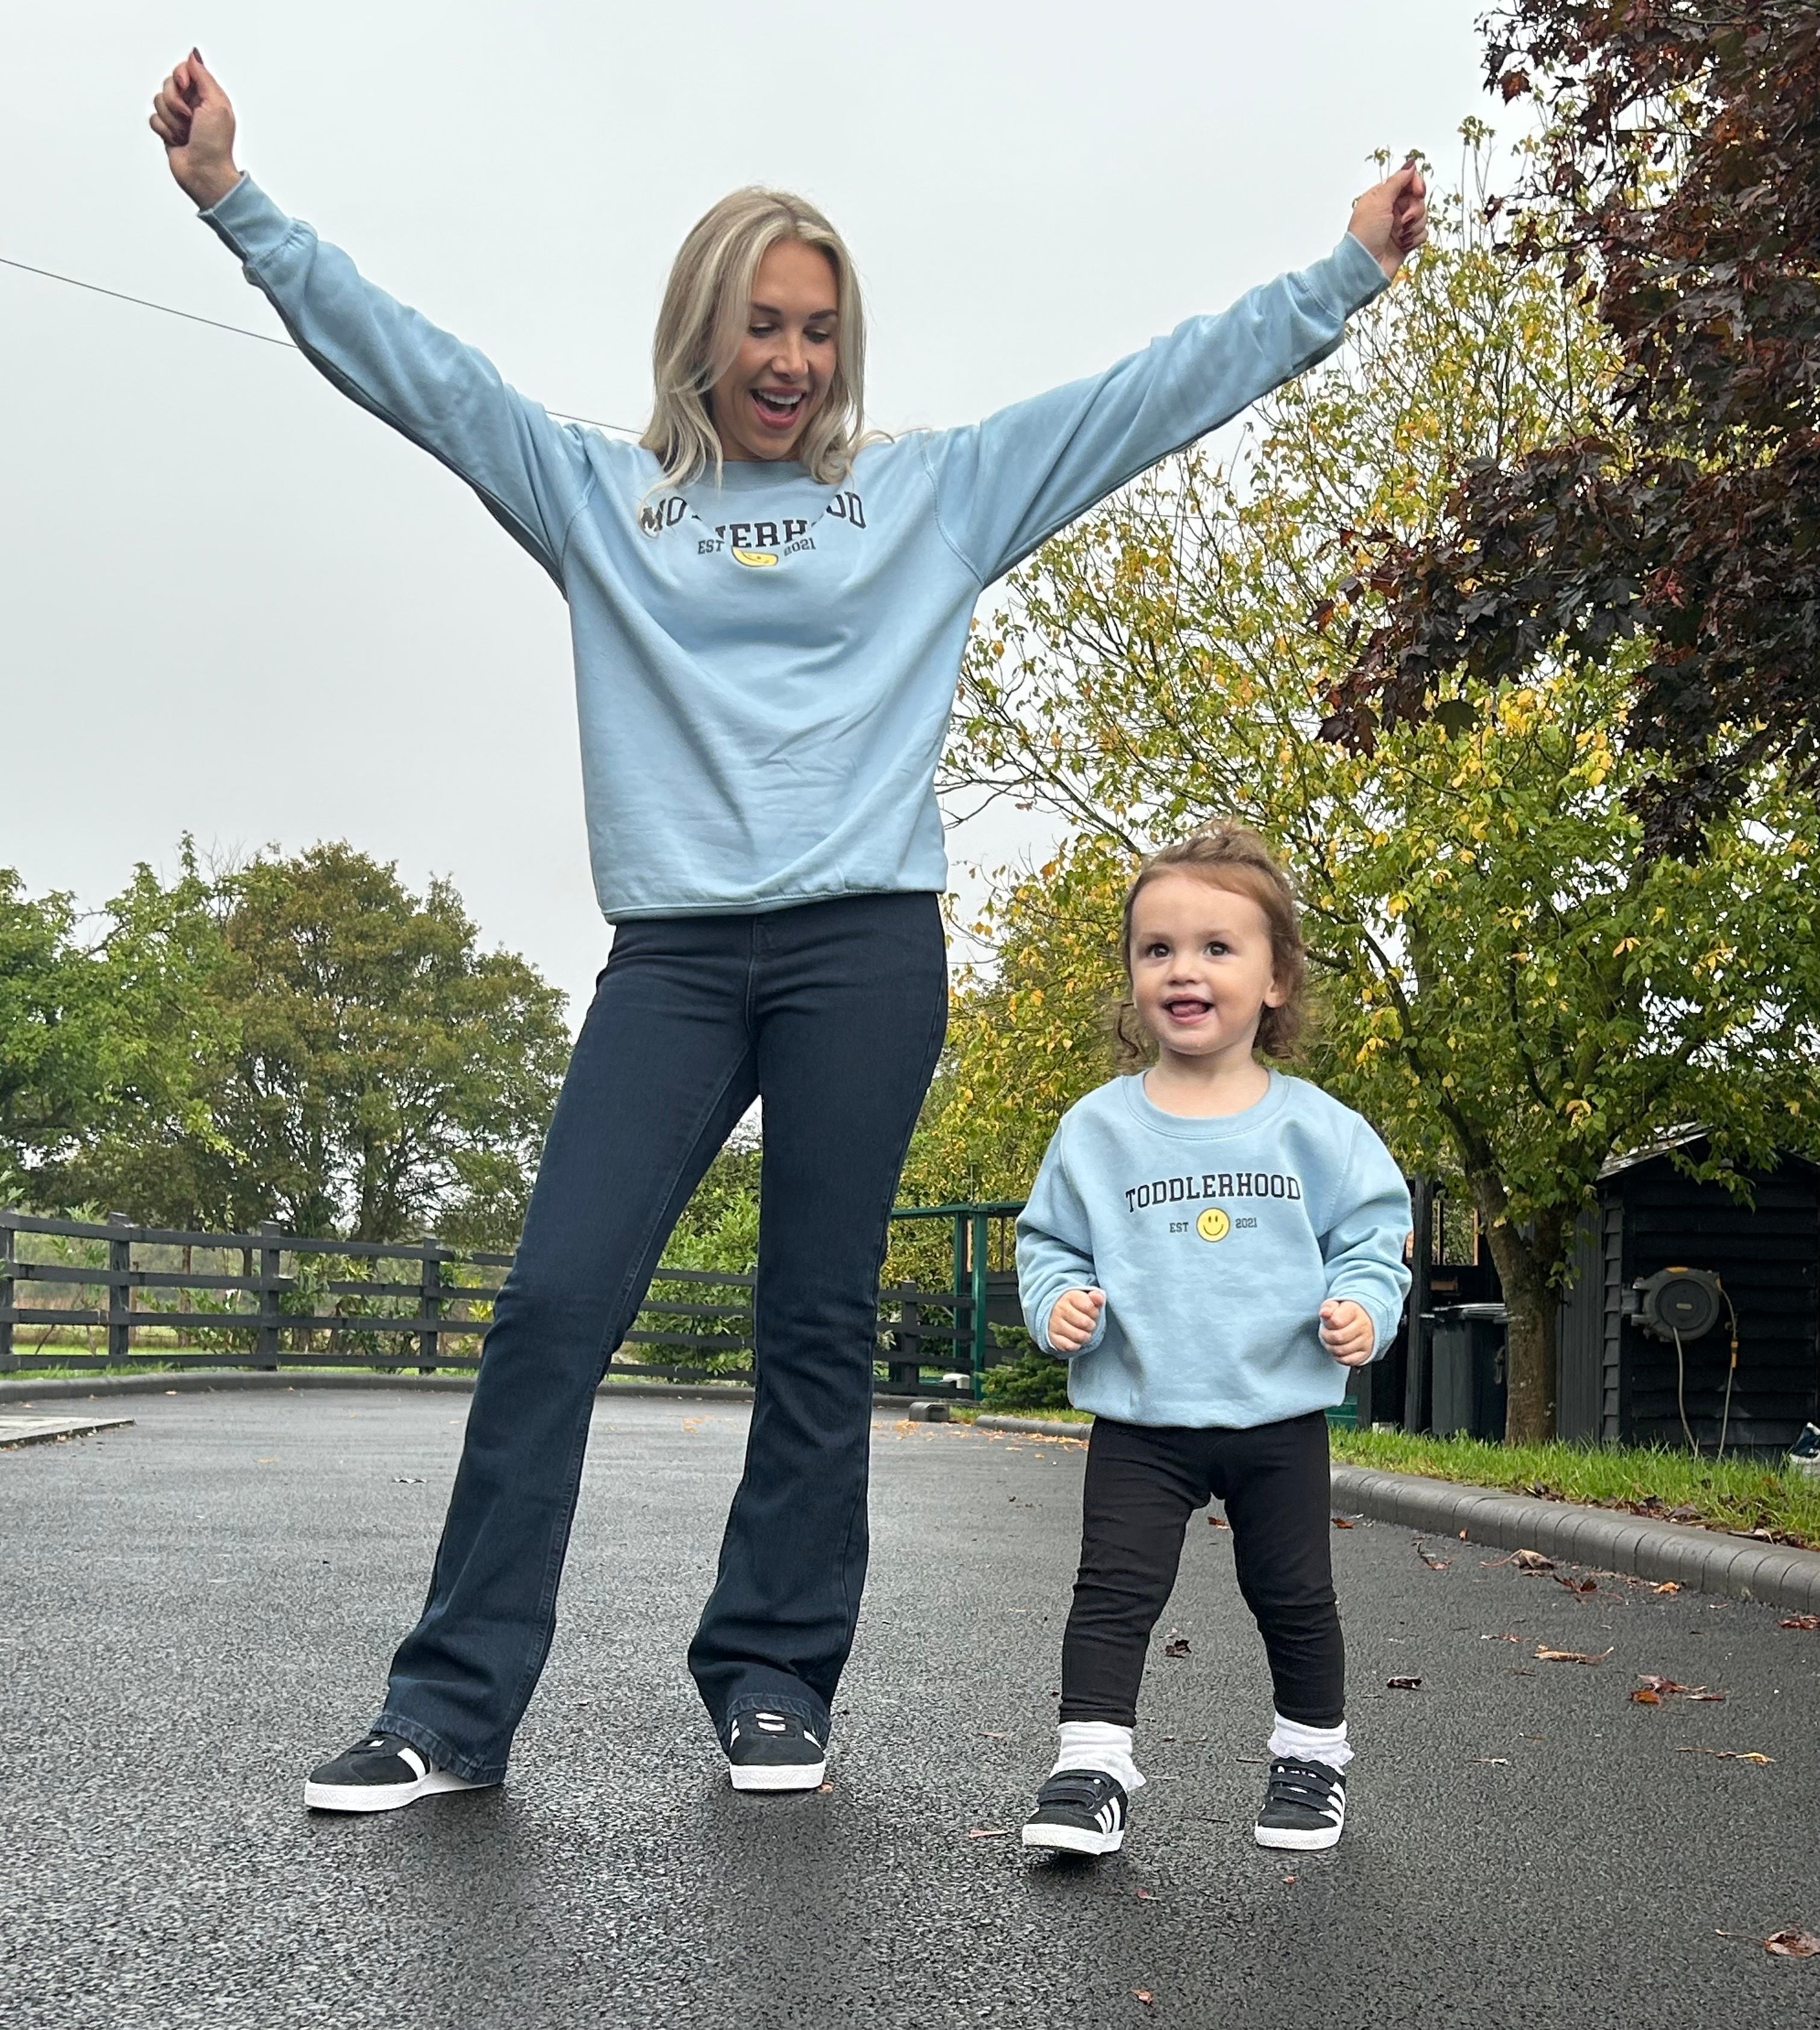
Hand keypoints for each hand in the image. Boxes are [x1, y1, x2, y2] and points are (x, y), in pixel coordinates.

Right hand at [150, 50, 240, 209]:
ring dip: (171, 119)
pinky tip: (178, 141)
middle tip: (189, 118)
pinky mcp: (168, 130)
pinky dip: (164, 130)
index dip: (180, 76)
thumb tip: (193, 55)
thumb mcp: (216, 105)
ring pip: (158, 101)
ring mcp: (179, 117)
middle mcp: (192, 104)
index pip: (184, 69)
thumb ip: (203, 77)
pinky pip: (153, 119)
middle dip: (175, 102)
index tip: (185, 87)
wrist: (205, 173)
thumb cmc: (215, 144)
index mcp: (207, 95)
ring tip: (186, 134)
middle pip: (168, 84)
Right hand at [1047, 1287, 1105, 1352]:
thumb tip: (1099, 1297)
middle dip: (1091, 1325)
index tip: (1092, 1312)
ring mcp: (1055, 1323)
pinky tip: (1075, 1340)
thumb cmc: (1077, 1307)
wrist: (1056, 1314)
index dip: (1095, 1312)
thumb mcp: (1088, 1299)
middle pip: (1085, 1323)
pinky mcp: (1053, 1337)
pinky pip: (1070, 1346)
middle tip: (1088, 1324)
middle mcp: (1060, 1308)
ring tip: (1083, 1332)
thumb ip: (1097, 1297)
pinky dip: (1076, 1345)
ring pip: (1079, 1336)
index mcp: (1069, 1296)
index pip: (1090, 1307)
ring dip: (1085, 1336)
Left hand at [1320, 1298, 1375, 1366]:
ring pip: (1341, 1350)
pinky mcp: (1365, 1354)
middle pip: (1337, 1337)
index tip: (1328, 1321)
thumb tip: (1324, 1313)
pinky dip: (1338, 1356)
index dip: (1327, 1323)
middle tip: (1326, 1332)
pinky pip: (1347, 1360)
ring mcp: (1366, 1341)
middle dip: (1326, 1336)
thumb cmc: (1344, 1314)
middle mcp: (1363, 1326)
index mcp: (1354, 1311)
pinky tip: (1338, 1348)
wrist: (1364, 1322)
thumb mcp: (1335, 1305)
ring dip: (1330, 1347)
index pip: (1336, 1321)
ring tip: (1331, 1340)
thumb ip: (1328, 1307)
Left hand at [1347, 160, 1428, 279]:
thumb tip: (1410, 164)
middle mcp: (1392, 209)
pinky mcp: (1406, 241)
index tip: (1419, 192)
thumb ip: (1396, 182)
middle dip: (1415, 209)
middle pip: (1418, 198)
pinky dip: (1415, 238)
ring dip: (1415, 225)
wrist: (1365, 268)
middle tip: (1404, 220)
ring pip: (1422, 216)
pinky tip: (1404, 244)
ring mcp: (1400, 226)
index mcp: (1382, 196)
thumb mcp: (1378, 202)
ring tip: (1401, 236)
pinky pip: (1422, 233)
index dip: (1416, 184)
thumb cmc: (1365, 235)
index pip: (1407, 181)